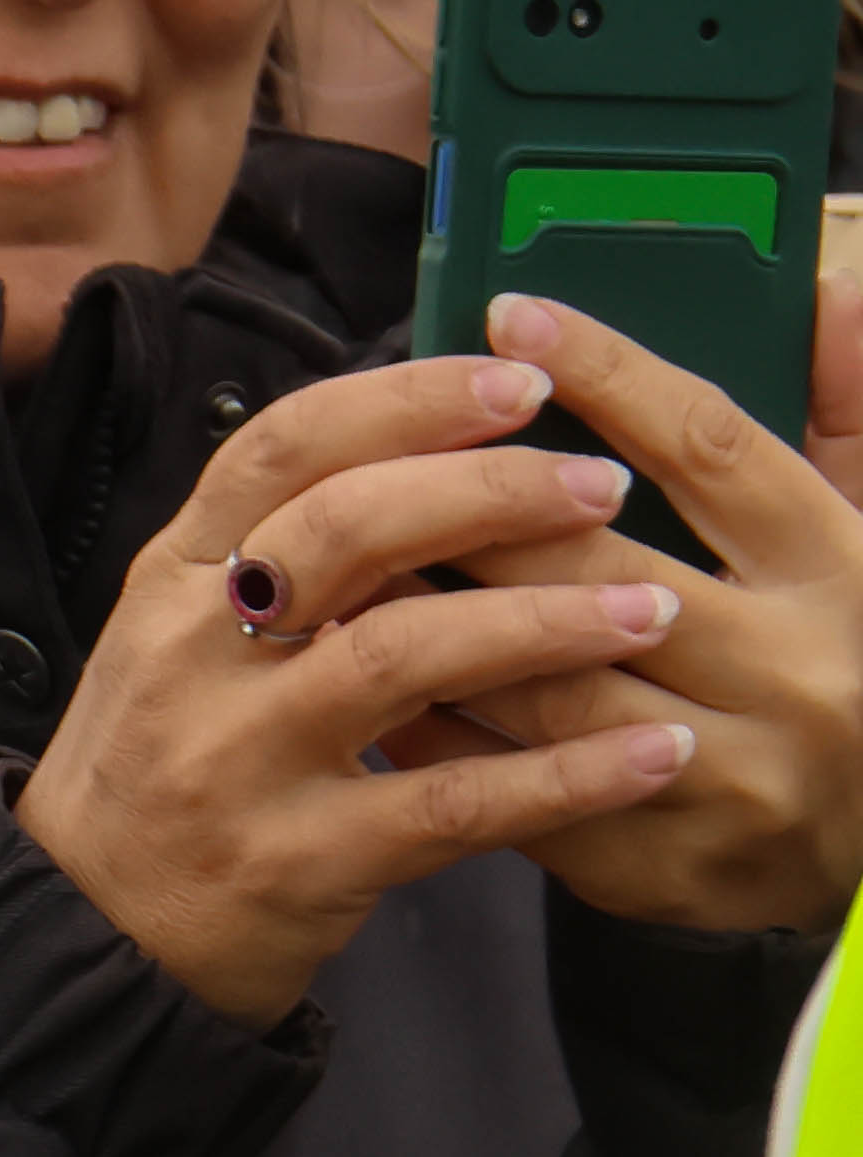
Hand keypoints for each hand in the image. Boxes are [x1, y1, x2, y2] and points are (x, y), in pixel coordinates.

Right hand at [21, 342, 698, 1020]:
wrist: (86, 936)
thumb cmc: (160, 768)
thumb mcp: (182, 640)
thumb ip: (281, 558)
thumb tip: (435, 460)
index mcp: (171, 583)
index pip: (283, 450)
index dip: (409, 401)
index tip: (521, 384)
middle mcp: (192, 657)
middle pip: (345, 532)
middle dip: (492, 494)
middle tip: (601, 487)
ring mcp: (237, 762)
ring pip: (401, 656)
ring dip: (545, 623)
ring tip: (646, 608)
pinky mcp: (296, 861)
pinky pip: (450, 803)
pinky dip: (563, 776)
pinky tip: (650, 753)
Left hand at [386, 284, 862, 931]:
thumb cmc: (859, 660)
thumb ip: (847, 417)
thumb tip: (823, 294)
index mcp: (846, 568)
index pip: (709, 446)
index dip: (607, 372)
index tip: (514, 317)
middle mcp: (793, 670)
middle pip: (590, 568)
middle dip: (467, 511)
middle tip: (372, 459)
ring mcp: (729, 777)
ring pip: (537, 684)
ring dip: (429, 622)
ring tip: (345, 568)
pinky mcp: (660, 863)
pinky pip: (515, 787)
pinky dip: (436, 730)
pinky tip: (372, 680)